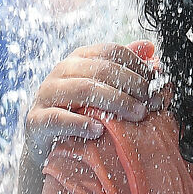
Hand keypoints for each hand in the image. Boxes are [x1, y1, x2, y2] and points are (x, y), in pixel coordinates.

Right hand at [23, 41, 156, 155]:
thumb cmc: (81, 114)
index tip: (156, 87)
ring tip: (136, 116)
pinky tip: (99, 131)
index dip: (138, 67)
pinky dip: (81, 123)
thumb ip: (124, 68)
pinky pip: (59, 118)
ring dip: (116, 102)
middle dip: (133, 86)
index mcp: (80, 59)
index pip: (112, 51)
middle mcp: (62, 70)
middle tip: (152, 104)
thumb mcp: (104, 90)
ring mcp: (47, 94)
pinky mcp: (36, 120)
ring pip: (84, 89)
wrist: (48, 145)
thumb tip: (149, 47)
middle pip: (102, 69)